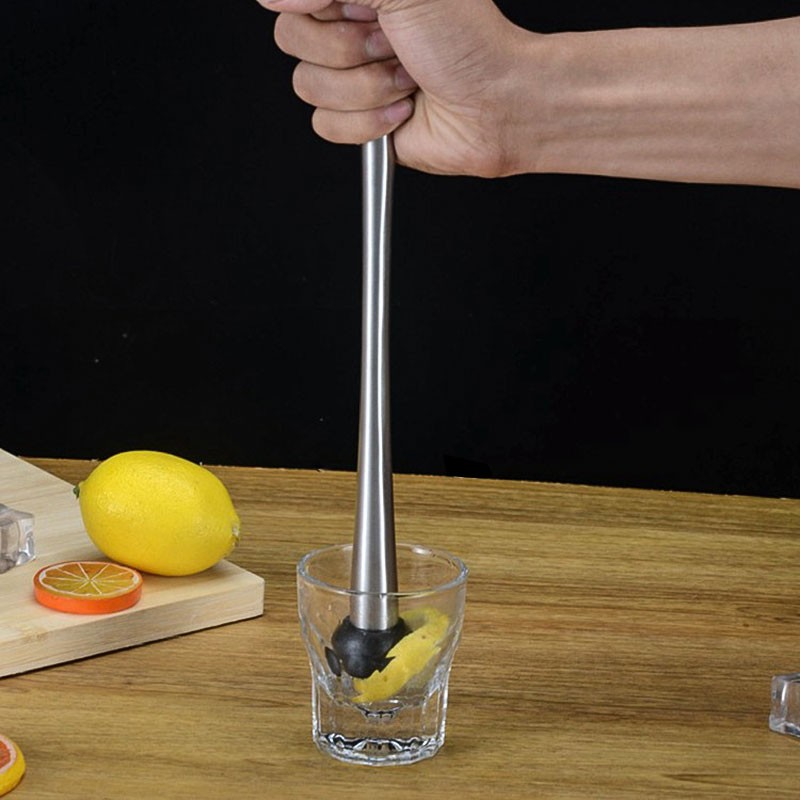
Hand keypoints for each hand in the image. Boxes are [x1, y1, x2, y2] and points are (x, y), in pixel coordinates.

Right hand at [258, 0, 530, 176]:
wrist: (497, 106)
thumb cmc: (468, 42)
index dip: (317, 5)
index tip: (358, 8)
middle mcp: (348, 27)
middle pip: (291, 38)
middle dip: (350, 49)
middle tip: (394, 44)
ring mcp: (350, 75)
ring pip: (307, 86)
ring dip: (366, 88)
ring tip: (406, 79)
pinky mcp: (356, 120)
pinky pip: (325, 125)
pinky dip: (368, 123)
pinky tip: (401, 110)